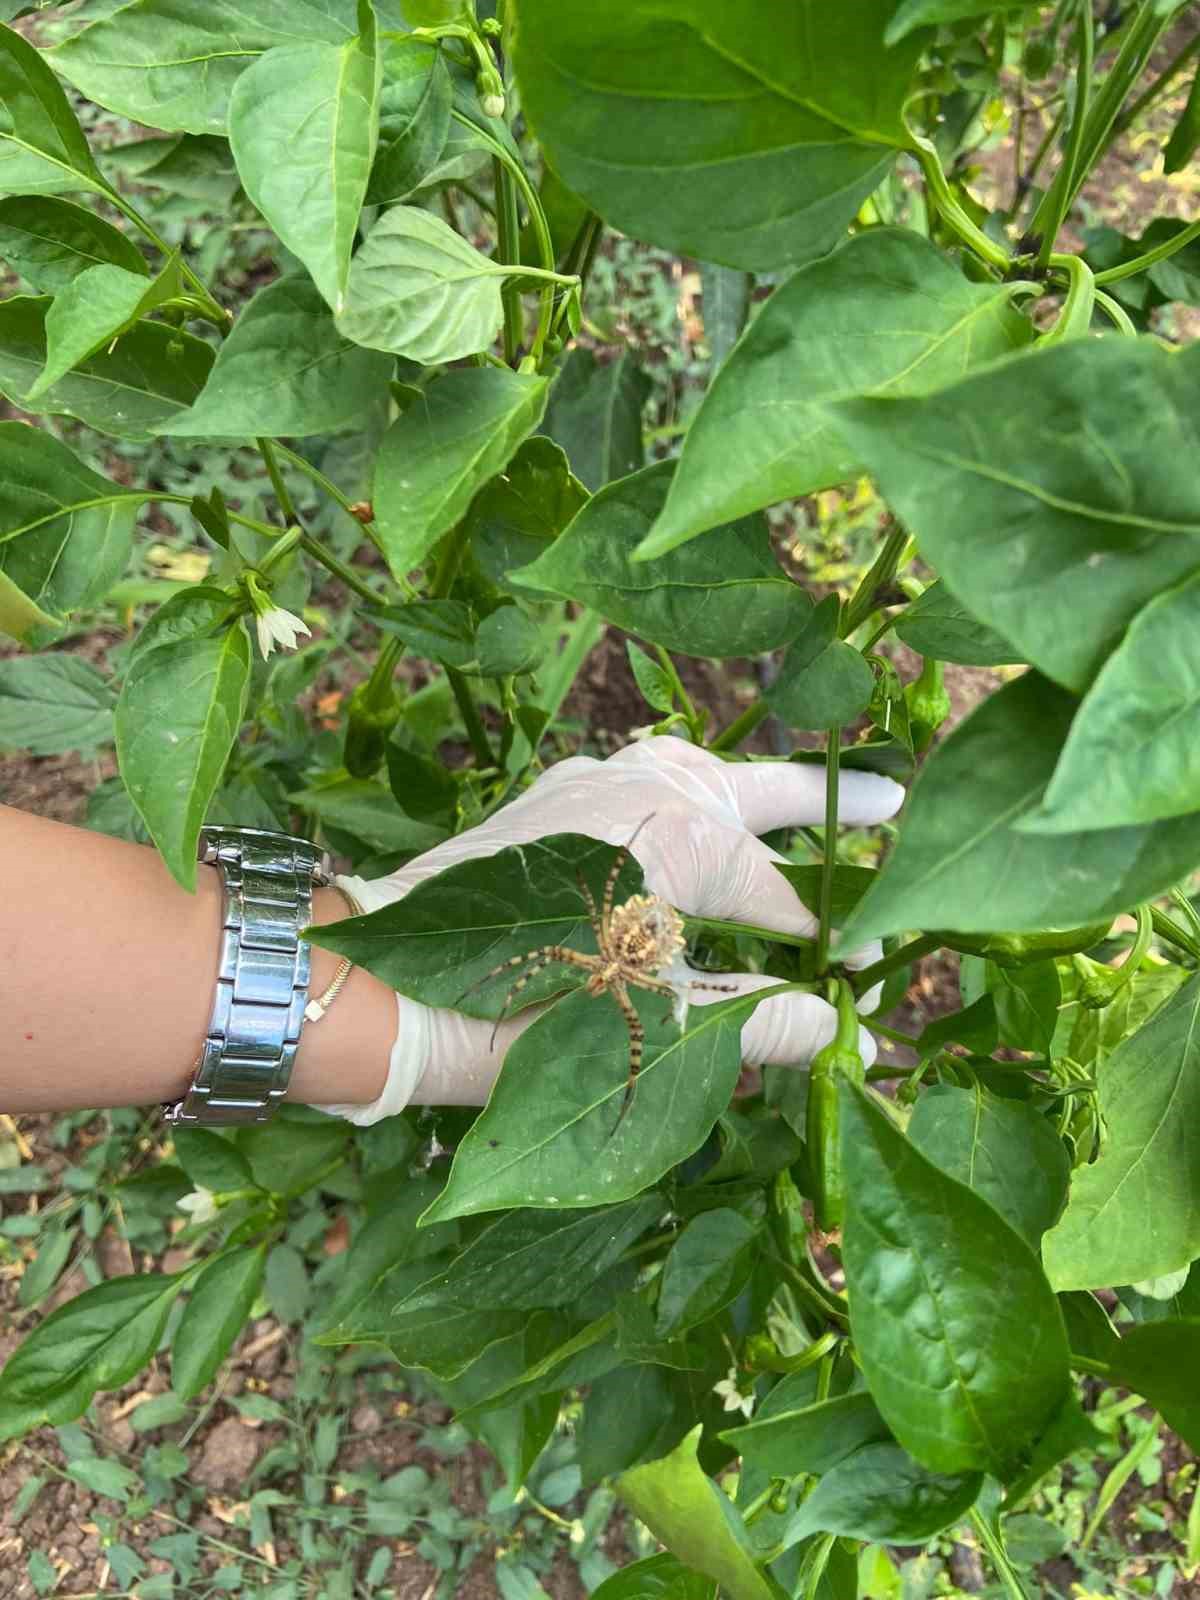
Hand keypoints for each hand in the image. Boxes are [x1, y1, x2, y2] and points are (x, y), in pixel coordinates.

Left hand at [316, 737, 903, 1122]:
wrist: (384, 987)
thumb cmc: (525, 1018)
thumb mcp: (659, 1031)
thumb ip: (760, 1021)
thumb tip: (842, 1035)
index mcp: (684, 836)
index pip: (787, 896)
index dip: (830, 943)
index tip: (862, 981)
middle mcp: (645, 787)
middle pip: (762, 790)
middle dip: (831, 802)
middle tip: (896, 797)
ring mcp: (591, 782)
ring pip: (699, 768)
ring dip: (752, 786)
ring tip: (798, 804)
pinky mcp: (551, 797)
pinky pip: (642, 775)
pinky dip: (685, 788)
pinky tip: (689, 812)